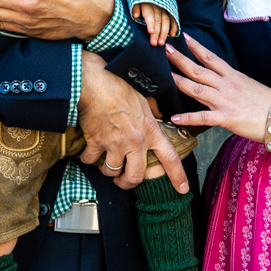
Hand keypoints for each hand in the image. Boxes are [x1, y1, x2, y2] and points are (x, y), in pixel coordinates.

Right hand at [77, 57, 189, 192]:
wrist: (95, 81)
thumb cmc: (119, 85)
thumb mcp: (144, 98)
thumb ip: (153, 111)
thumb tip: (158, 115)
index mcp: (151, 130)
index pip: (170, 158)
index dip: (177, 176)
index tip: (182, 189)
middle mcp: (135, 141)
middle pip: (136, 177)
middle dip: (127, 183)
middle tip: (123, 181)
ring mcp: (115, 143)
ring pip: (111, 171)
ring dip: (107, 170)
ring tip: (105, 162)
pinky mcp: (96, 142)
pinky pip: (90, 160)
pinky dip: (87, 158)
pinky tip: (88, 151)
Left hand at [134, 1, 178, 46]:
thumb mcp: (134, 1)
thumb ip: (135, 8)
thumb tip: (135, 15)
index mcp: (148, 5)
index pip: (149, 15)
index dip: (150, 23)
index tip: (150, 32)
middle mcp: (157, 7)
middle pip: (157, 21)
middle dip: (156, 33)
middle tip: (154, 44)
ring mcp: (164, 9)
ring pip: (165, 22)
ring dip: (164, 33)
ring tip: (161, 43)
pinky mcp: (169, 11)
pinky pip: (173, 19)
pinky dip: (174, 26)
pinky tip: (172, 34)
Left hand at [166, 33, 270, 142]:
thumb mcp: (250, 87)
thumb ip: (235, 85)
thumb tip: (225, 85)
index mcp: (233, 77)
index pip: (211, 58)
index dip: (196, 47)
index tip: (184, 37)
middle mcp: (227, 85)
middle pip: (198, 69)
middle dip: (180, 59)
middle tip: (165, 49)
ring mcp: (225, 101)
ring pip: (197, 88)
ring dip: (179, 81)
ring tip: (164, 75)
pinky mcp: (226, 118)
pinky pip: (203, 117)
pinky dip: (187, 118)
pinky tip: (174, 118)